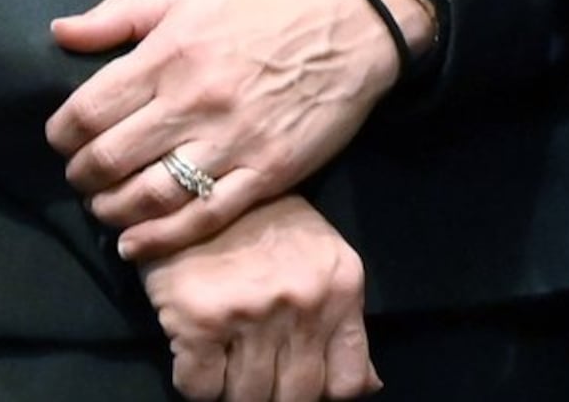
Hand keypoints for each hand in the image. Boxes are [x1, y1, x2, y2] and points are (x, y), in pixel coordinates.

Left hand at [50, 0, 405, 259]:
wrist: (350, 30)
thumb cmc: (261, 13)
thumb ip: (120, 14)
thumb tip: (59, 32)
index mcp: (172, 55)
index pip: (88, 111)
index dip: (62, 135)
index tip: (65, 140)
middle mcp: (196, 102)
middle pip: (110, 160)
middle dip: (82, 176)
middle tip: (85, 175)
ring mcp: (233, 141)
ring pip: (149, 196)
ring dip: (112, 210)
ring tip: (106, 205)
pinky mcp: (265, 172)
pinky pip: (201, 217)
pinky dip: (158, 238)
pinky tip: (134, 242)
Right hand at [141, 194, 373, 401]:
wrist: (204, 188)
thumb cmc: (270, 228)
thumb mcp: (326, 262)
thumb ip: (346, 324)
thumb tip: (370, 386)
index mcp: (342, 289)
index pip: (345, 383)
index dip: (321, 394)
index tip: (300, 383)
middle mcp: (304, 303)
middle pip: (294, 398)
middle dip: (274, 395)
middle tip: (258, 372)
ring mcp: (252, 313)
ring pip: (246, 398)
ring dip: (234, 390)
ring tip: (229, 359)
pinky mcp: (199, 321)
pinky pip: (200, 389)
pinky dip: (198, 383)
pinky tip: (201, 353)